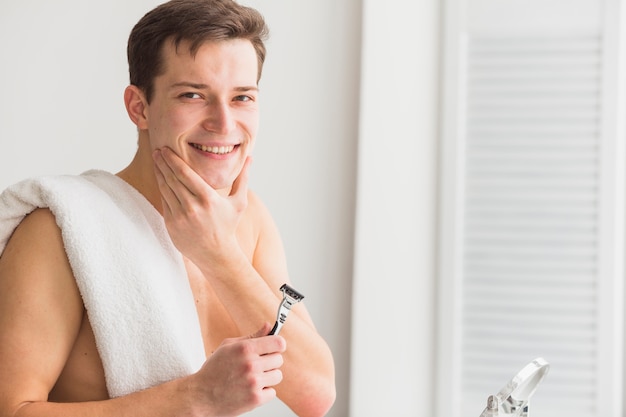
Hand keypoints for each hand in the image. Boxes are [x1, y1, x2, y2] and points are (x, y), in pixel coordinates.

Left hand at [152, 147, 250, 265]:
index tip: (167, 149)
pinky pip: (164, 201)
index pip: (186, 174)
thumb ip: (243, 178)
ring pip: (165, 189)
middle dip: (163, 163)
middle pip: (173, 178)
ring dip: (159, 173)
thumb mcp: (239, 202)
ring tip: (156, 161)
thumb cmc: (228, 226)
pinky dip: (161, 188)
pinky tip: (161, 179)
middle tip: (157, 150)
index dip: (174, 160)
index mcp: (208, 199)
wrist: (216, 254)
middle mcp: (192, 207)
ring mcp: (180, 216)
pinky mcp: (171, 224)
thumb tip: (250, 157)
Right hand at [190, 323, 285, 415]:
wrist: (201, 395)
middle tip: (257, 366)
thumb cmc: (214, 370)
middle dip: (270, 362)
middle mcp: (251, 364)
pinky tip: (251, 389)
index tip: (274, 348)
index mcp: (245, 348)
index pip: (278, 342)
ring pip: (277, 376)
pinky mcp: (255, 398)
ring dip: (268, 377)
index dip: (278, 345)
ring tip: (253, 378)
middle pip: (279, 360)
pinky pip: (272, 392)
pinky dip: (264, 392)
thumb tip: (269, 326)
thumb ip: (252, 336)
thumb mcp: (229, 346)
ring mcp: (254, 382)